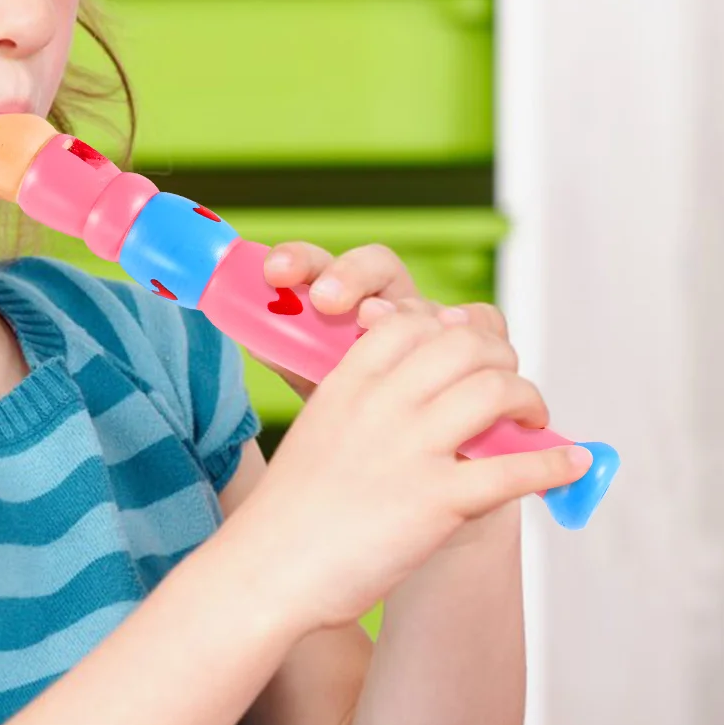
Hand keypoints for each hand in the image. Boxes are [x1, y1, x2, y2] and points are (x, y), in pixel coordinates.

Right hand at [227, 305, 592, 633]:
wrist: (267, 571)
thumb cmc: (288, 514)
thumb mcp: (317, 432)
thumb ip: (359, 404)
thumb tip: (412, 399)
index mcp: (348, 382)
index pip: (411, 321)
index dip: (448, 328)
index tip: (466, 346)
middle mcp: (383, 403)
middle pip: (464, 345)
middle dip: (500, 357)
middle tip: (510, 383)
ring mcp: (411, 449)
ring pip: (496, 391)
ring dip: (529, 400)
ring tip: (533, 418)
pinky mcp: (437, 500)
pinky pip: (515, 468)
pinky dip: (554, 464)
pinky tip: (572, 463)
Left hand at [259, 240, 509, 400]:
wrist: (407, 464)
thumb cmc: (355, 416)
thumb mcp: (312, 383)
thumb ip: (286, 353)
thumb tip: (239, 328)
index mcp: (343, 303)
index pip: (320, 265)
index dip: (300, 260)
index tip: (275, 271)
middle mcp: (390, 304)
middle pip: (377, 265)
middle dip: (350, 274)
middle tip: (325, 299)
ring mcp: (435, 324)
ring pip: (426, 297)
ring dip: (403, 308)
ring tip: (375, 326)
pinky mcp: (480, 346)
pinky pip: (484, 324)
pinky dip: (471, 330)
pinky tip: (454, 343)